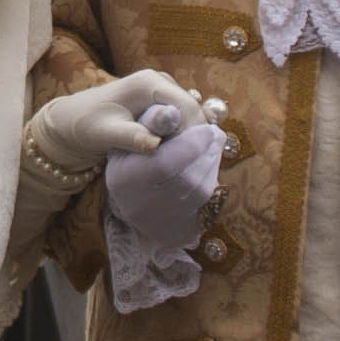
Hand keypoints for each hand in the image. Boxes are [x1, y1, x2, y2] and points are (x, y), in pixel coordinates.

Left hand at [26, 70, 214, 177]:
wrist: (72, 122)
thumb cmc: (86, 126)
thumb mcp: (106, 134)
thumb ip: (132, 138)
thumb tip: (155, 145)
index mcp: (149, 82)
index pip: (187, 107)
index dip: (193, 134)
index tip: (187, 161)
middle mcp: (160, 81)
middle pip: (192, 112)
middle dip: (192, 139)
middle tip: (184, 167)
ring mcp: (162, 91)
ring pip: (189, 117)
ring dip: (187, 139)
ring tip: (177, 163)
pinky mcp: (161, 102)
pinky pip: (181, 121)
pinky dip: (180, 137)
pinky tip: (170, 155)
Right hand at [103, 98, 222, 252]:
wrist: (135, 203)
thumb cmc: (133, 158)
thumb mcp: (132, 135)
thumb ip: (151, 122)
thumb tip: (173, 111)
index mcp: (126, 179)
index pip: (165, 165)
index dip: (190, 145)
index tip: (206, 128)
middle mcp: (143, 204)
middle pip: (188, 177)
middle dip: (207, 151)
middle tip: (213, 133)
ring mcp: (163, 220)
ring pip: (201, 189)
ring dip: (212, 163)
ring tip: (211, 145)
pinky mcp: (181, 229)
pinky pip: (206, 202)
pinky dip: (211, 179)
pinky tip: (207, 164)